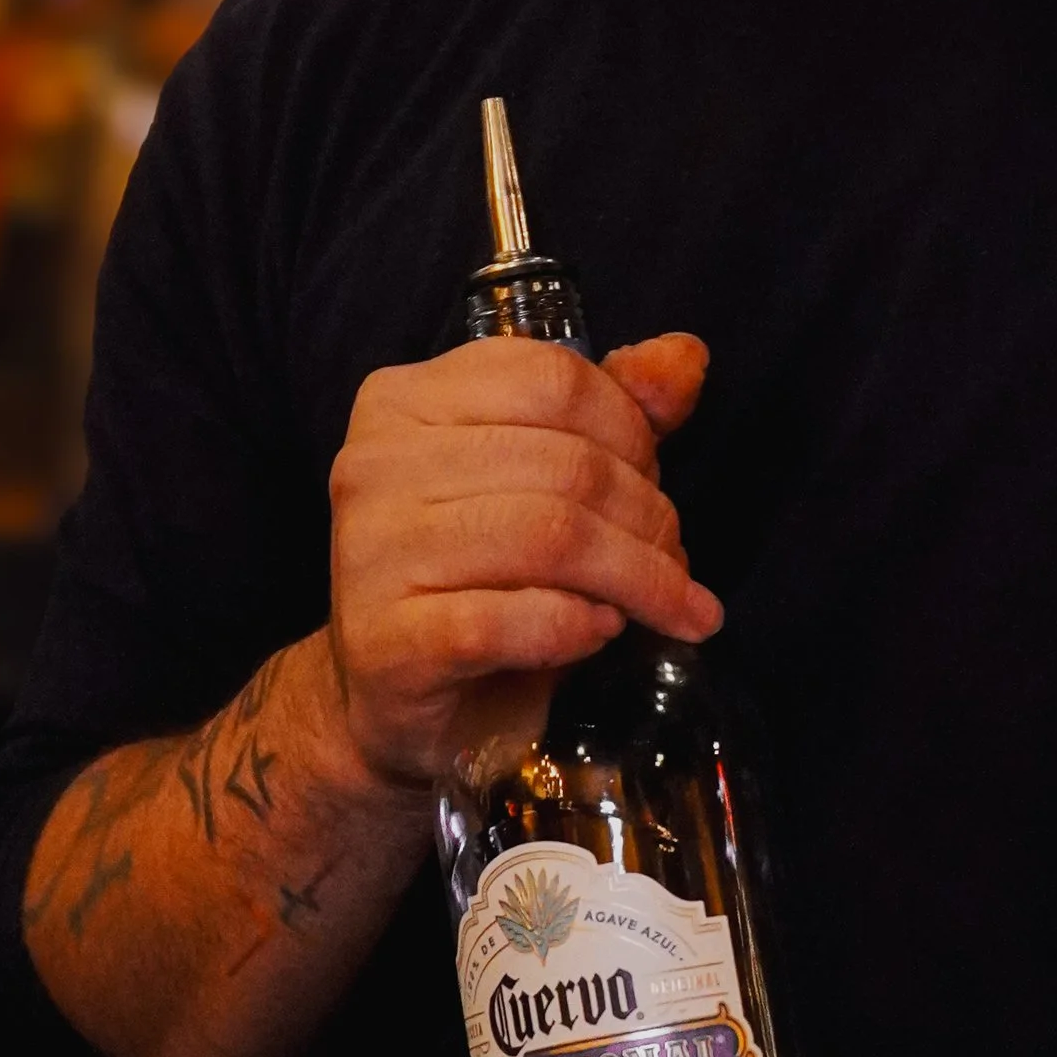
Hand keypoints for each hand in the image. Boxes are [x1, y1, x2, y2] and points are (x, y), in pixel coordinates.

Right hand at [325, 332, 717, 791]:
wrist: (393, 699)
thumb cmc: (477, 578)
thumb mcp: (545, 479)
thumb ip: (613, 411)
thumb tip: (685, 357)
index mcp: (406, 399)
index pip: (555, 379)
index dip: (632, 432)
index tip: (658, 484)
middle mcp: (374, 464)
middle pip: (565, 464)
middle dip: (649, 517)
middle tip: (677, 563)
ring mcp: (370, 553)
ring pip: (549, 538)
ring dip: (634, 577)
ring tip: (665, 605)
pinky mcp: (385, 642)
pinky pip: (510, 621)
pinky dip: (577, 627)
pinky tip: (599, 633)